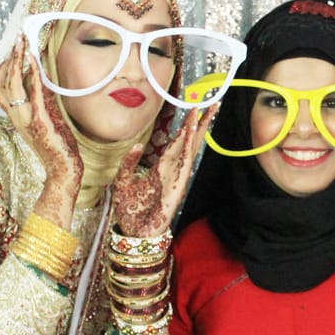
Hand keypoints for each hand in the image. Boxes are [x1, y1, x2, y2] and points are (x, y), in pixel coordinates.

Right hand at [0, 36, 83, 190]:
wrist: (63, 168)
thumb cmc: (57, 145)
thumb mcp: (45, 118)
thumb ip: (39, 100)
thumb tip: (38, 79)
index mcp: (16, 116)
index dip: (2, 68)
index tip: (11, 51)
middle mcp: (16, 116)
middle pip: (0, 82)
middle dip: (7, 58)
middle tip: (16, 38)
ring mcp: (26, 119)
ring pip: (12, 84)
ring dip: (17, 60)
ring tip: (22, 42)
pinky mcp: (40, 121)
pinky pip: (33, 93)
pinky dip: (32, 74)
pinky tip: (34, 59)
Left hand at [111, 104, 218, 236]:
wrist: (132, 232)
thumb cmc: (129, 210)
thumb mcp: (122, 180)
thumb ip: (129, 162)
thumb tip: (137, 145)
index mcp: (160, 168)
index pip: (176, 142)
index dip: (186, 126)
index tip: (195, 108)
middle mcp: (172, 169)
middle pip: (189, 141)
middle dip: (201, 122)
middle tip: (212, 102)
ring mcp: (177, 176)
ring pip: (191, 148)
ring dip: (199, 129)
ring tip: (208, 111)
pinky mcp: (177, 185)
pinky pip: (185, 162)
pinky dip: (190, 146)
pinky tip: (194, 132)